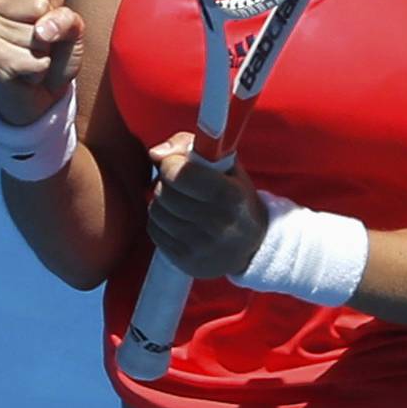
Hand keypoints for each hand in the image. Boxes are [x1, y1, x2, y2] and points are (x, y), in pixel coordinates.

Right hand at [0, 0, 83, 120]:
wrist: (38, 98)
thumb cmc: (54, 56)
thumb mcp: (71, 29)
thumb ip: (66, 18)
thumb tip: (41, 31)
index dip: (58, 10)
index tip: (47, 26)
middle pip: (40, 7)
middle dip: (50, 33)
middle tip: (38, 47)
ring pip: (37, 36)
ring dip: (43, 55)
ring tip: (30, 61)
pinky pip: (34, 59)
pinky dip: (40, 72)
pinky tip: (26, 75)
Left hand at [146, 134, 268, 279]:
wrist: (252, 248)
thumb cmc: (235, 198)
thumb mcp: (226, 166)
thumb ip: (190, 146)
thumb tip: (155, 153)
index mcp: (231, 196)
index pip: (182, 173)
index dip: (171, 163)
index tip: (177, 163)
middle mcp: (218, 224)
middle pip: (165, 192)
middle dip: (166, 182)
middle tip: (179, 184)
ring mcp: (201, 246)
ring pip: (156, 211)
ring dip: (161, 201)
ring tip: (179, 202)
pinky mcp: (186, 261)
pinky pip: (154, 230)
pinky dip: (160, 221)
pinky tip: (177, 219)